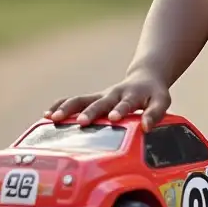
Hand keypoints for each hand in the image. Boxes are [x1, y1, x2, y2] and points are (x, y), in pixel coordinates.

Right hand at [44, 69, 170, 129]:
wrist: (144, 79)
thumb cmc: (153, 94)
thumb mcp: (161, 102)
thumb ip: (155, 114)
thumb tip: (147, 128)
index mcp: (131, 96)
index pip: (125, 104)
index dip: (120, 110)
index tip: (114, 117)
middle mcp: (113, 95)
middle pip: (99, 103)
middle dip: (90, 112)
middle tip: (81, 121)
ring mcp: (100, 96)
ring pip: (82, 100)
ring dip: (67, 108)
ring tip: (52, 118)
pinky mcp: (92, 99)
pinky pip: (74, 101)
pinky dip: (60, 105)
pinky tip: (46, 115)